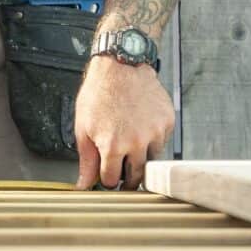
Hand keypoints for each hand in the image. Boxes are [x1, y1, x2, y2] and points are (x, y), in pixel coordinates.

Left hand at [73, 56, 173, 189]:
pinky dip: (152, 139)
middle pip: (136, 177)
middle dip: (127, 178)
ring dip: (141, 157)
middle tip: (121, 169)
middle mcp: (137, 143)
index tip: (105, 172)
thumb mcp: (83, 125)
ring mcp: (155, 133)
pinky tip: (141, 124)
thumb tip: (84, 185)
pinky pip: (162, 142)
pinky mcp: (167, 123)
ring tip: (130, 139)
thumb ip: (86, 159)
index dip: (107, 177)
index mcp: (113, 145)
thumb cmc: (99, 92)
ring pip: (152, 161)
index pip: (112, 180)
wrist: (121, 65)